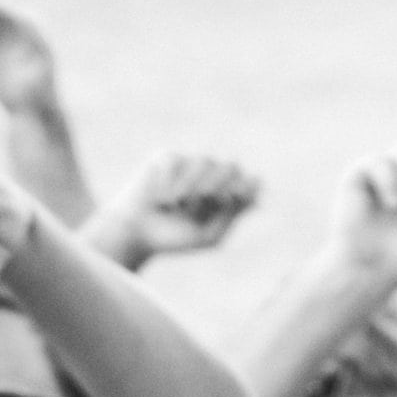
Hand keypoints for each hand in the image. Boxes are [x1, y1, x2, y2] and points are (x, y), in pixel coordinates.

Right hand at [99, 146, 264, 263]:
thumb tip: (258, 197)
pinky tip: (162, 200)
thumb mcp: (209, 235)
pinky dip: (171, 183)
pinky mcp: (168, 157)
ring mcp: (190, 164)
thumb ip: (232, 216)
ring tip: (179, 206)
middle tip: (204, 200)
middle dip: (218, 185)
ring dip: (193, 186)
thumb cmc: (176, 238)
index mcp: (228, 194)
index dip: (247, 186)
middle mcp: (213, 175)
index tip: (235, 196)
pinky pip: (178, 162)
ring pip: (205, 161)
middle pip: (231, 166)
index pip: (250, 182)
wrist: (137, 235)